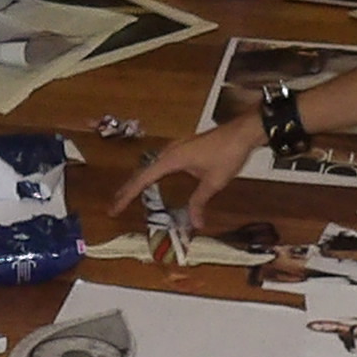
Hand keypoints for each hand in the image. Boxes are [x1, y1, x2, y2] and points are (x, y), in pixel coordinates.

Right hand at [117, 117, 258, 221]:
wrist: (242, 132)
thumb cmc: (227, 155)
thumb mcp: (213, 182)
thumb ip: (199, 202)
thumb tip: (195, 224)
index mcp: (171, 159)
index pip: (142, 180)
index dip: (127, 196)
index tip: (114, 208)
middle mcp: (169, 152)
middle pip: (142, 172)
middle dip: (127, 190)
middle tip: (114, 206)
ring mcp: (176, 148)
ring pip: (150, 166)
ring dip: (139, 181)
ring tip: (128, 195)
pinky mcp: (183, 148)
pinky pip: (160, 163)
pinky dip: (151, 174)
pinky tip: (153, 180)